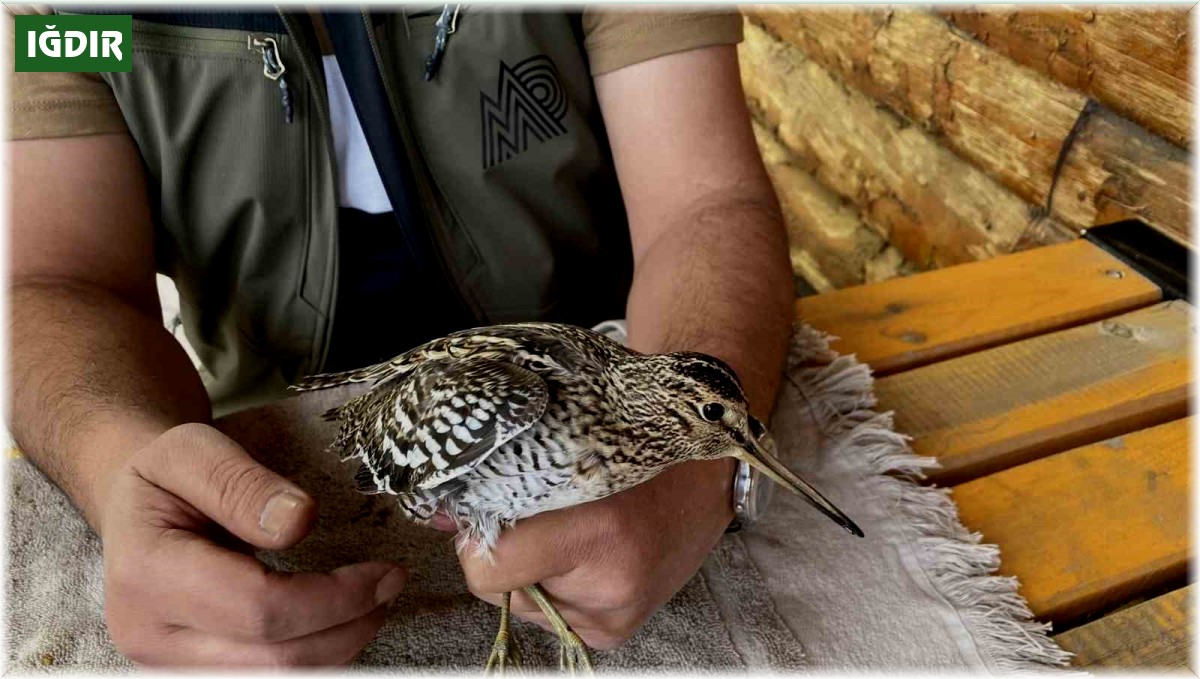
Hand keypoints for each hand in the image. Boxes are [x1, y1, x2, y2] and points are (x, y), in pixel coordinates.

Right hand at [98, 422, 406, 665]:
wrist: (132, 506)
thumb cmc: (164, 475)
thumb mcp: (194, 450)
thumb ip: (242, 483)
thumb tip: (297, 520)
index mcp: (147, 575)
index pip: (259, 609)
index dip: (333, 596)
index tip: (384, 570)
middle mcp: (150, 635)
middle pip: (272, 661)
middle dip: (347, 627)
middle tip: (390, 586)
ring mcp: (167, 664)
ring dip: (336, 649)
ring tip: (371, 605)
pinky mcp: (190, 673)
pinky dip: (312, 657)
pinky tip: (336, 623)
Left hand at [455, 457, 734, 648]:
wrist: (708, 472)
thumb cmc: (637, 449)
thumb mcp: (573, 450)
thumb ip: (506, 483)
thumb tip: (438, 513)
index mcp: (596, 532)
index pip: (490, 567)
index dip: (476, 539)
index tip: (486, 510)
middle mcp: (608, 584)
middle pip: (500, 589)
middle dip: (504, 555)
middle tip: (540, 516)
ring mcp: (616, 614)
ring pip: (523, 604)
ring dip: (532, 573)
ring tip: (576, 532)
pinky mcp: (618, 632)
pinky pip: (551, 617)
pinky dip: (555, 590)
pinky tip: (588, 559)